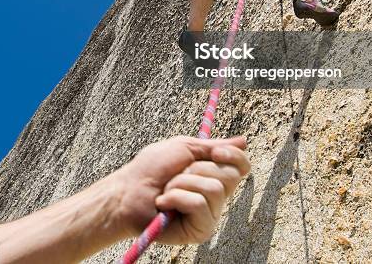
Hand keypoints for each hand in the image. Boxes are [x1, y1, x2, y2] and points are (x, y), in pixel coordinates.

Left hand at [115, 135, 249, 243]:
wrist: (128, 191)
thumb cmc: (151, 169)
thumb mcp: (184, 148)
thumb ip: (214, 147)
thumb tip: (244, 141)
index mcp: (214, 175)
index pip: (242, 167)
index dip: (234, 157)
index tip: (215, 152)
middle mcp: (216, 196)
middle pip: (229, 175)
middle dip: (197, 168)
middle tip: (177, 174)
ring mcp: (210, 214)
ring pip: (213, 189)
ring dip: (183, 183)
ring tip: (167, 190)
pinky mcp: (200, 230)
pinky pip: (199, 204)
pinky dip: (177, 197)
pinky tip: (164, 204)